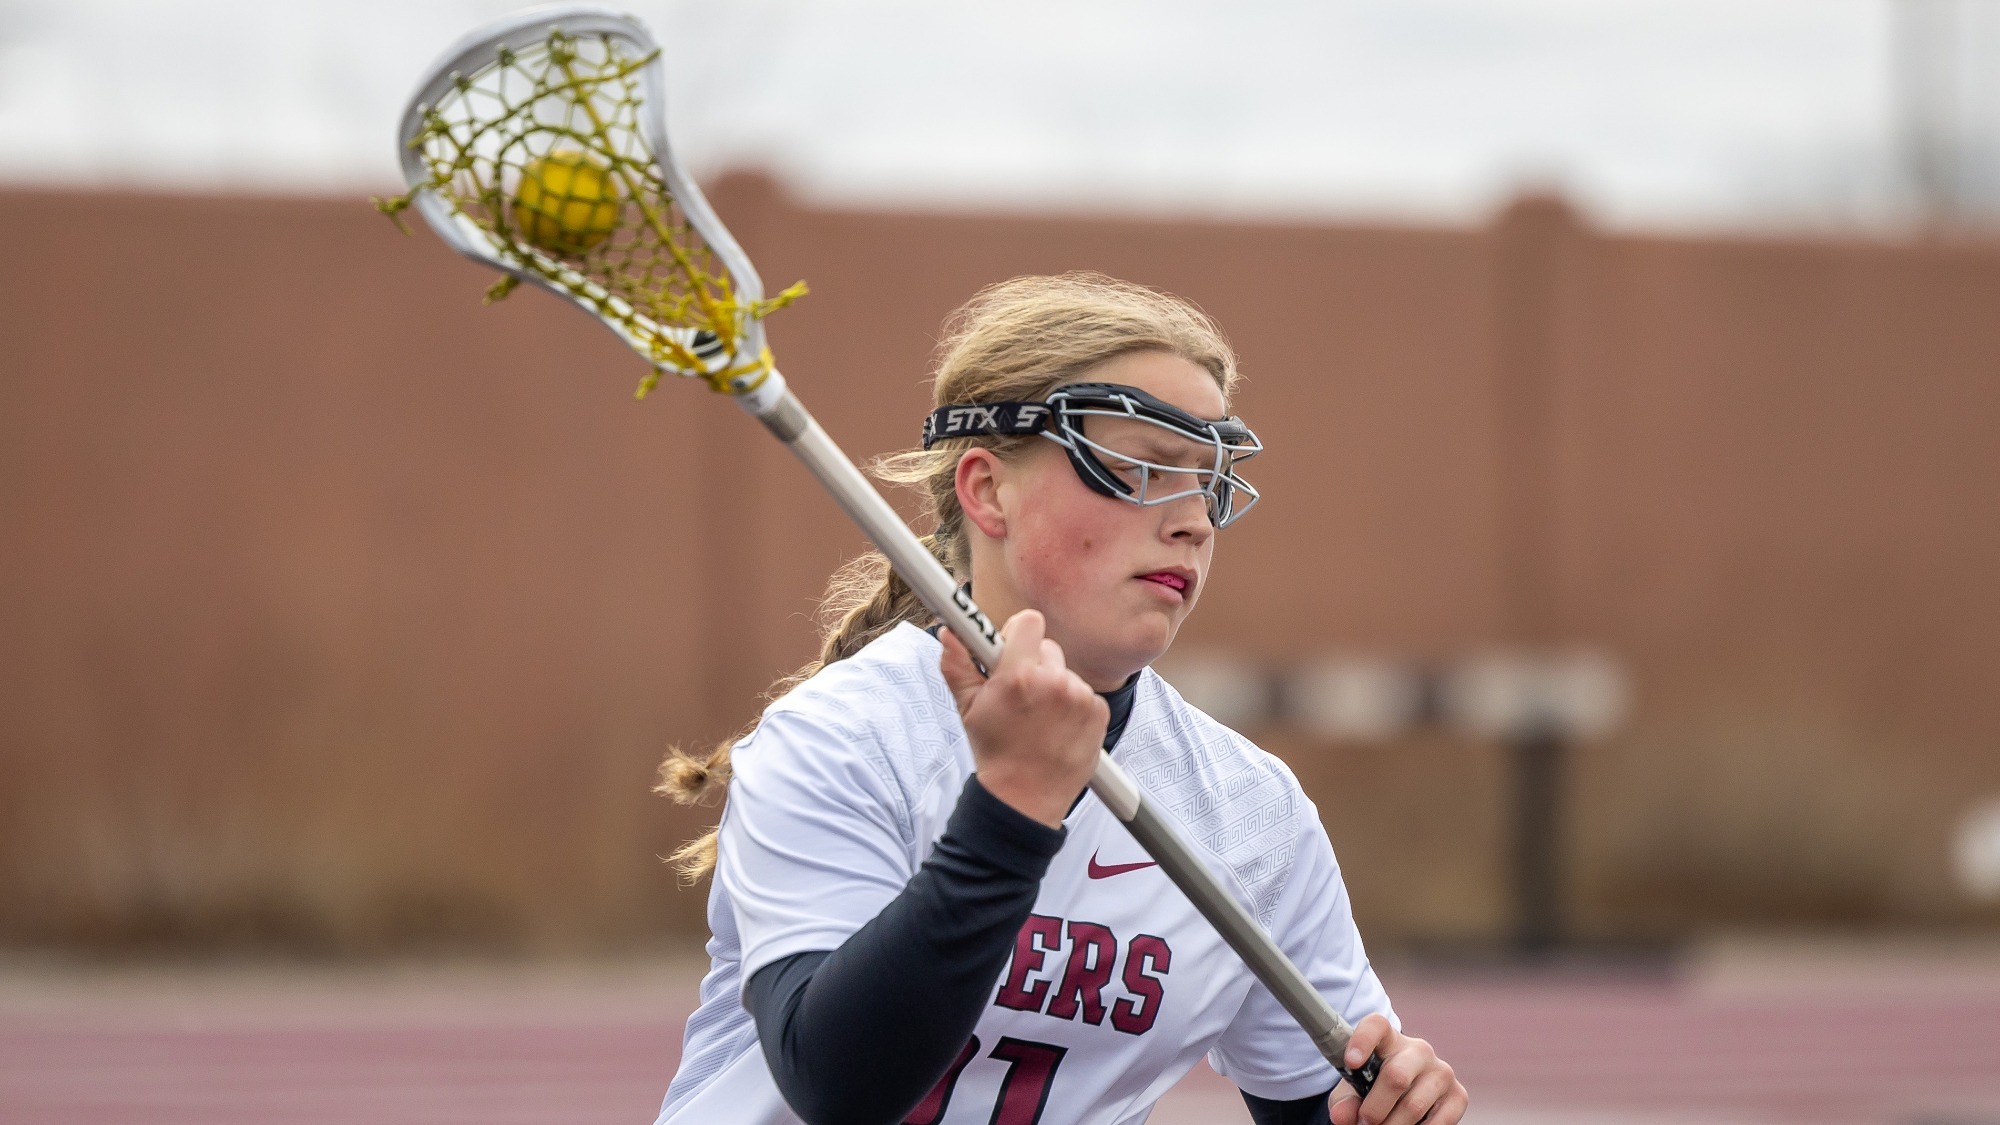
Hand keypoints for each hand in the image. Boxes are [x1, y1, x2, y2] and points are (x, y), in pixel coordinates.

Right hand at [939, 610, 1106, 827]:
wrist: (1025, 798)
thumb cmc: (995, 752)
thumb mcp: (968, 709)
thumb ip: (958, 665)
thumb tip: (949, 633)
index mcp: (1018, 676)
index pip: (1028, 621)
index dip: (1016, 632)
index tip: (1010, 647)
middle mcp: (1053, 682)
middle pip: (1047, 647)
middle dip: (1033, 664)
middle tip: (1020, 694)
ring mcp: (1080, 697)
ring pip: (1065, 672)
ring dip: (1053, 687)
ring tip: (1040, 719)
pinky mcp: (1099, 712)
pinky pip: (1085, 693)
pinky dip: (1073, 706)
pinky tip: (1058, 728)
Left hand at [1329, 1014, 1465, 1124]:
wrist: (1403, 1097)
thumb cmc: (1372, 1088)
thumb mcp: (1353, 1091)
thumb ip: (1345, 1100)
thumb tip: (1342, 1116)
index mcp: (1389, 1040)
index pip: (1377, 1026)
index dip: (1363, 1041)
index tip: (1350, 1062)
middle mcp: (1419, 1051)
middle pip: (1396, 1077)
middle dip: (1375, 1108)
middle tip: (1364, 1123)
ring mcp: (1442, 1072)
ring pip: (1414, 1106)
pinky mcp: (1458, 1095)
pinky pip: (1439, 1122)